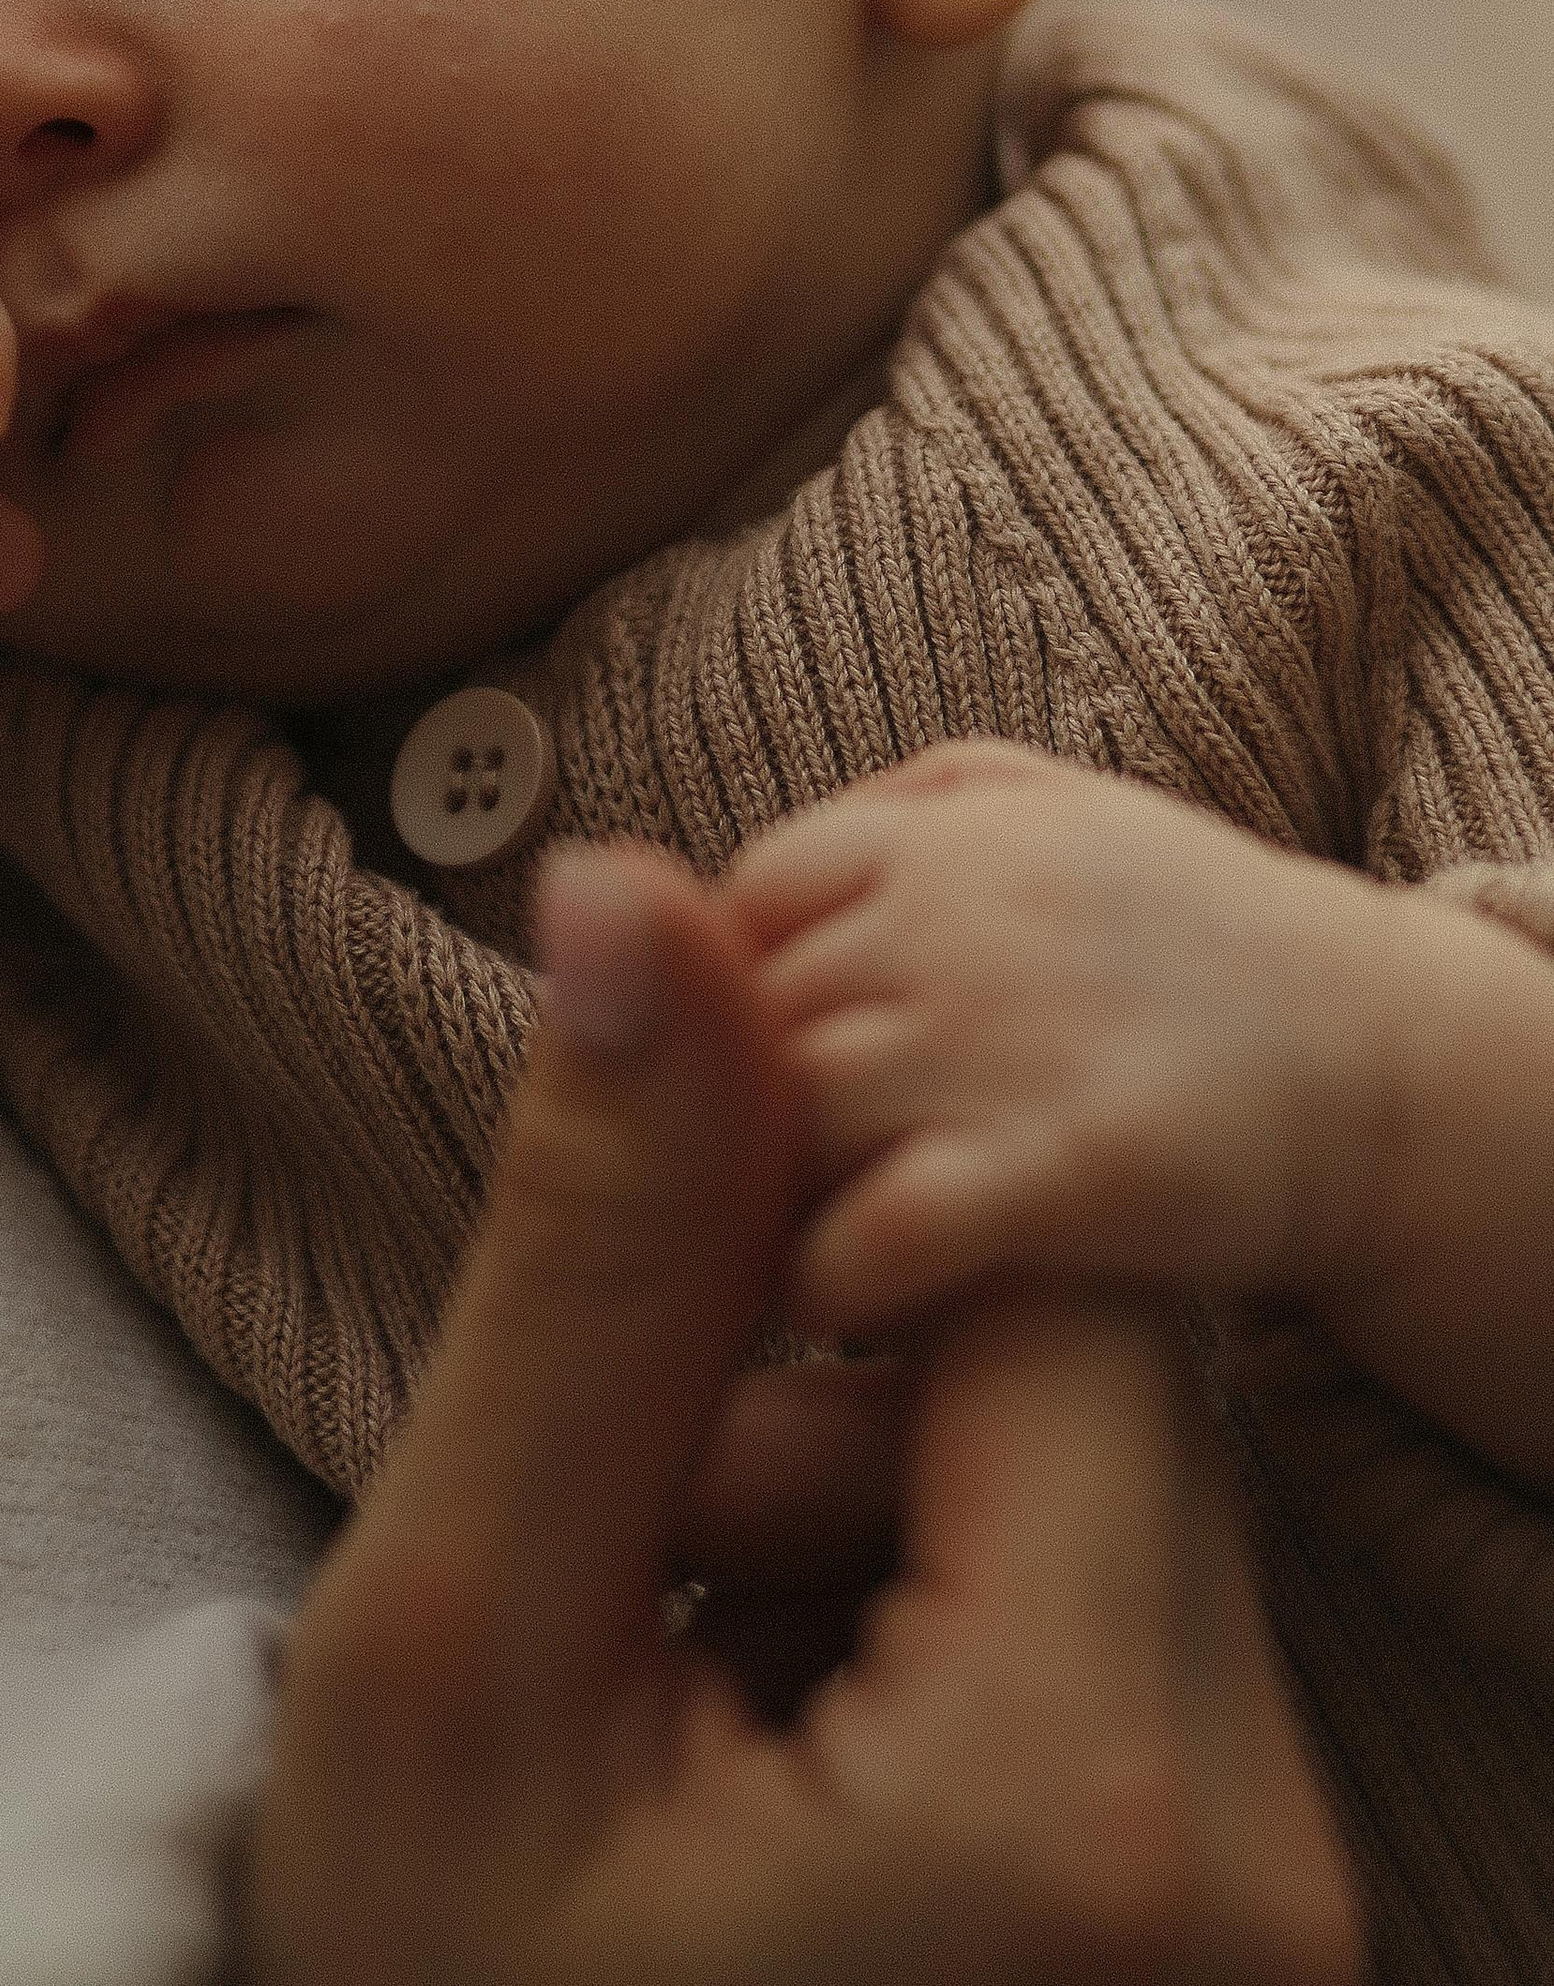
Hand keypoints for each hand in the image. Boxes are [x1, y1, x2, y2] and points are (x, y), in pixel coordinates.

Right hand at [249, 844, 1357, 1985]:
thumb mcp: (454, 1637)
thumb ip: (592, 1258)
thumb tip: (642, 880)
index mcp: (1088, 1800)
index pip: (1044, 1271)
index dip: (820, 1251)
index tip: (648, 1423)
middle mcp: (1267, 1864)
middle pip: (1107, 1365)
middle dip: (852, 1391)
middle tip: (656, 1589)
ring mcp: (1275, 1910)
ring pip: (1114, 1466)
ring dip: (891, 1495)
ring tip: (712, 1689)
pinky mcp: (1239, 1911)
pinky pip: (1128, 1602)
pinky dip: (952, 1608)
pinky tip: (800, 1753)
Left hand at [725, 744, 1381, 1336]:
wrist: (1387, 1069)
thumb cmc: (1196, 949)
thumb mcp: (1053, 817)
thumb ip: (898, 820)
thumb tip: (742, 879)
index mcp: (944, 829)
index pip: (744, 905)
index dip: (739, 1005)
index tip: (766, 1086)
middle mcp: (956, 915)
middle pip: (752, 1022)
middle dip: (744, 1116)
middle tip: (760, 1196)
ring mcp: (1001, 1036)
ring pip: (784, 1127)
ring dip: (769, 1208)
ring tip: (798, 1253)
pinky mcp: (1059, 1171)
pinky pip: (862, 1237)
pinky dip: (827, 1283)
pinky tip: (849, 1308)